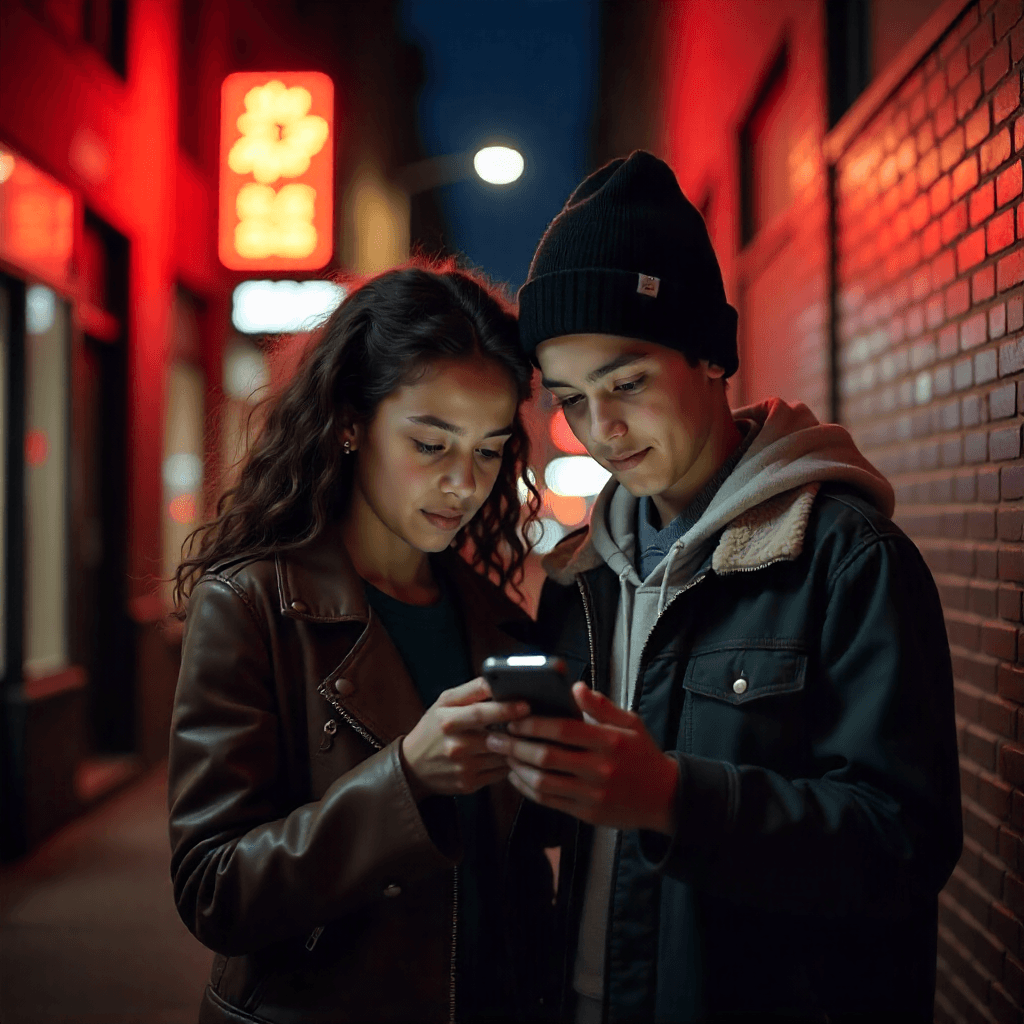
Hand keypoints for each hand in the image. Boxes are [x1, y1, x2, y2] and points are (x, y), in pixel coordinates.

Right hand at [401, 677, 529, 799]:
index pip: (480, 714)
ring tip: (520, 737)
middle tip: (531, 722)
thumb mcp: (444, 703)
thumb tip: (495, 680)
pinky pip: (499, 773)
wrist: (413, 767)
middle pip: (495, 738)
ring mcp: (462, 768)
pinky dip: (507, 763)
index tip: (525, 706)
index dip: (505, 709)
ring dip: (514, 747)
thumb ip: (471, 690)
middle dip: (517, 731)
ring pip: (501, 757)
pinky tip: (506, 754)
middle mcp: (454, 746)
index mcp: (447, 721)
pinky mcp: (469, 785)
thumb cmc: (432, 729)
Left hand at [485, 682, 678, 833]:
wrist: (664, 798)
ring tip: (503, 756)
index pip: (563, 730)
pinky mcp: (587, 814)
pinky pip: (549, 802)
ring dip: (517, 769)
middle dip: (515, 746)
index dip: (534, 724)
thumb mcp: (630, 723)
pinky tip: (517, 777)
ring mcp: (592, 794)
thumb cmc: (643, 754)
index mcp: (610, 742)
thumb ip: (601, 706)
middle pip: (547, 757)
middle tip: (496, 737)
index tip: (514, 719)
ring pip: (543, 782)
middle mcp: (600, 769)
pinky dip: (528, 789)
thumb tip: (574, 687)